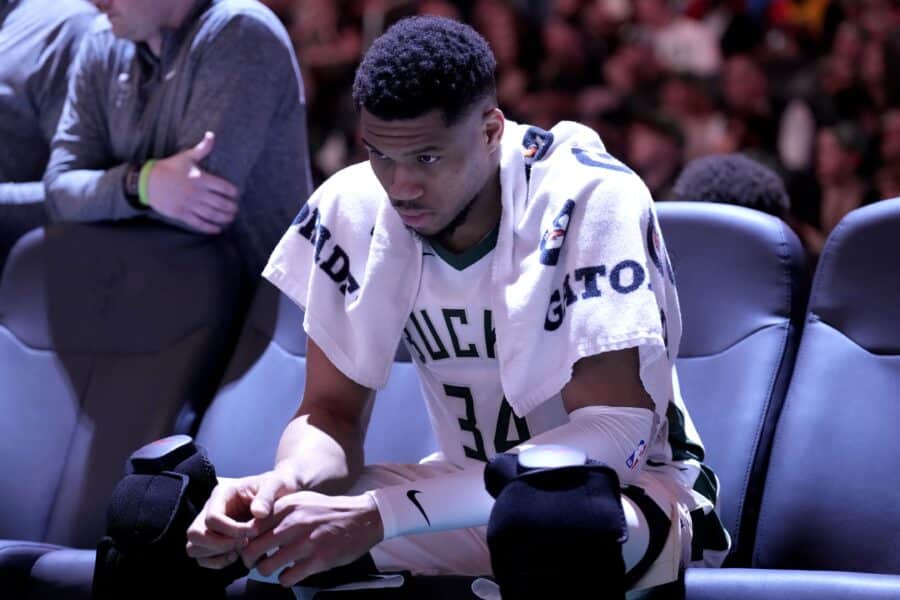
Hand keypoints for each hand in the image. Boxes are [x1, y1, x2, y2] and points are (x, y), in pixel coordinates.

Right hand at [147, 131, 238, 233]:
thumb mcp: (186, 156)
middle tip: (236, 209)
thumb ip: (202, 148)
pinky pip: (199, 223)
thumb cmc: (169, 168)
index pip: (224, 187)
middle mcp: (197, 193)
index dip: (233, 192)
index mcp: (201, 178)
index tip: (236, 195)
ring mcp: (189, 204)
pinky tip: (217, 229)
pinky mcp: (182, 214)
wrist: (147, 181)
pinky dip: (209, 228)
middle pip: (221, 203)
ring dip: (224, 218)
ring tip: (231, 218)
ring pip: (212, 214)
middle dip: (231, 208)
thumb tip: (212, 135)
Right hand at [186, 468, 297, 568]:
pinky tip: (237, 557)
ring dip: (216, 554)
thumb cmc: (278, 485)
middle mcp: (211, 508)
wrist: (282, 491)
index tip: (252, 533)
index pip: (211, 517)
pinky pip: (202, 557)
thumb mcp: (277, 485)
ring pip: (194, 546)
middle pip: (195, 533)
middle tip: (243, 544)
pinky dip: (217, 562)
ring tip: (240, 551)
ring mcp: (210, 524)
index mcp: (223, 493)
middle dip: (219, 544)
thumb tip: (258, 513)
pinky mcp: (214, 538)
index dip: (230, 530)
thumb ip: (267, 496)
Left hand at [240, 491, 383, 585]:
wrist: (363, 517)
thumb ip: (279, 511)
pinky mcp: (318, 559)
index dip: (245, 541)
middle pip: (252, 549)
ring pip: (266, 566)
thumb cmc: (329, 511)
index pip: (250, 527)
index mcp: (287, 506)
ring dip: (266, 571)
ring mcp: (306, 542)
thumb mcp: (302, 501)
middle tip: (255, 562)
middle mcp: (293, 522)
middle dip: (249, 560)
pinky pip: (287, 578)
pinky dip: (285, 579)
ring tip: (275, 568)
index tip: (250, 546)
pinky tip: (292, 572)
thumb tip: (253, 527)